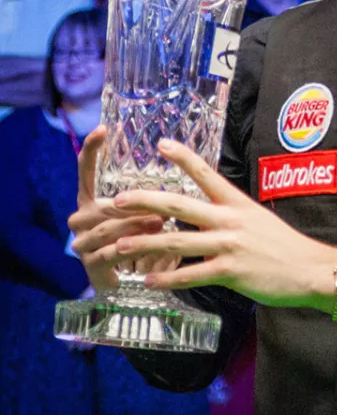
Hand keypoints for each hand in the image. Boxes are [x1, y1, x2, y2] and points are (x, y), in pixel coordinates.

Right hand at [69, 126, 170, 289]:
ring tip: (161, 223)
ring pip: (107, 228)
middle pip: (102, 205)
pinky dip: (130, 249)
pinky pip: (109, 253)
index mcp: (92, 202)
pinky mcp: (90, 265)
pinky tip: (148, 247)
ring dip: (135, 225)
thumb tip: (176, 169)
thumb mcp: (144, 215)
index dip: (91, 150)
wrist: (129, 286)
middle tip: (159, 208)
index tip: (102, 129)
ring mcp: (83, 242)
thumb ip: (149, 196)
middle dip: (131, 206)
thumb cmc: (140, 242)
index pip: (85, 171)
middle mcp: (82, 219)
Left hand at [110, 139, 336, 311]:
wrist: (310, 270)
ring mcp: (228, 245)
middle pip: (178, 205)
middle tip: (114, 200)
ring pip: (176, 241)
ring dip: (144, 242)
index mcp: (236, 202)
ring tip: (117, 246)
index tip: (161, 143)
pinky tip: (148, 280)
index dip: (183, 157)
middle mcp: (229, 219)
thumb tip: (202, 218)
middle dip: (143, 201)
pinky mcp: (230, 271)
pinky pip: (191, 274)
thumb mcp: (257, 220)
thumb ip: (229, 217)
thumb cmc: (284, 247)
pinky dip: (167, 278)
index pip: (206, 173)